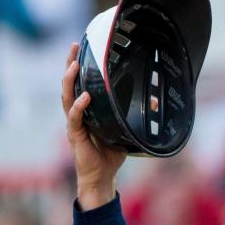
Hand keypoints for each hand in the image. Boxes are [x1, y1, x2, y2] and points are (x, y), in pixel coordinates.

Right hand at [62, 43, 126, 210]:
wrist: (102, 177)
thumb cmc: (111, 153)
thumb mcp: (125, 130)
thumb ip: (135, 116)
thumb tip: (158, 104)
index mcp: (86, 109)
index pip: (79, 82)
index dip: (78, 65)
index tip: (82, 47)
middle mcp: (77, 113)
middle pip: (68, 84)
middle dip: (70, 64)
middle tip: (74, 46)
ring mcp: (74, 124)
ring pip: (67, 97)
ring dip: (69, 80)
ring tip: (74, 65)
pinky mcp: (76, 135)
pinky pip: (75, 118)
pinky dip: (79, 106)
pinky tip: (84, 96)